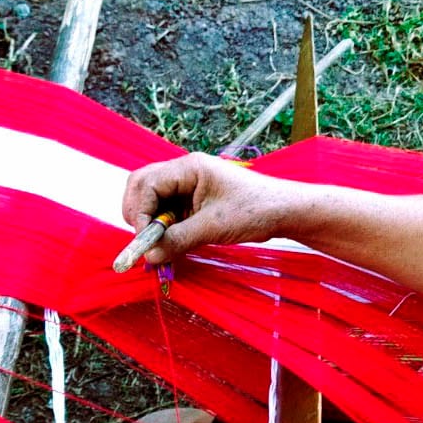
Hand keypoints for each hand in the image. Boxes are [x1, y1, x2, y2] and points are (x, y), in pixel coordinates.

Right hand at [121, 152, 303, 264]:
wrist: (285, 211)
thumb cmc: (256, 210)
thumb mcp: (214, 227)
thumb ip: (178, 240)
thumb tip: (149, 255)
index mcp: (189, 167)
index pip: (146, 183)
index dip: (140, 212)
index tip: (144, 239)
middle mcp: (185, 172)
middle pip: (142, 186)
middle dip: (138, 214)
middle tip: (144, 241)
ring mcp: (189, 186)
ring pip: (153, 200)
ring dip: (150, 223)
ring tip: (158, 245)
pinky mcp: (194, 202)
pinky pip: (168, 212)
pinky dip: (163, 228)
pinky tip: (170, 244)